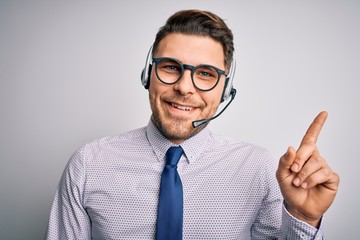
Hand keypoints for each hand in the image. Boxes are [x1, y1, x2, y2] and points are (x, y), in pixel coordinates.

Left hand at [276, 111, 339, 226]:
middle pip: (309, 148)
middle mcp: (315, 159)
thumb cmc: (289, 189)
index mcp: (303, 155)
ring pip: (315, 163)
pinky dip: (311, 180)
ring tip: (298, 183)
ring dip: (303, 174)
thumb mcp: (281, 175)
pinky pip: (322, 173)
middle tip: (293, 171)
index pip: (311, 137)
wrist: (298, 207)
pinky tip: (306, 185)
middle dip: (299, 159)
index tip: (324, 113)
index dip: (317, 125)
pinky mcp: (331, 178)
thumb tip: (291, 148)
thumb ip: (284, 161)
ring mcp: (324, 167)